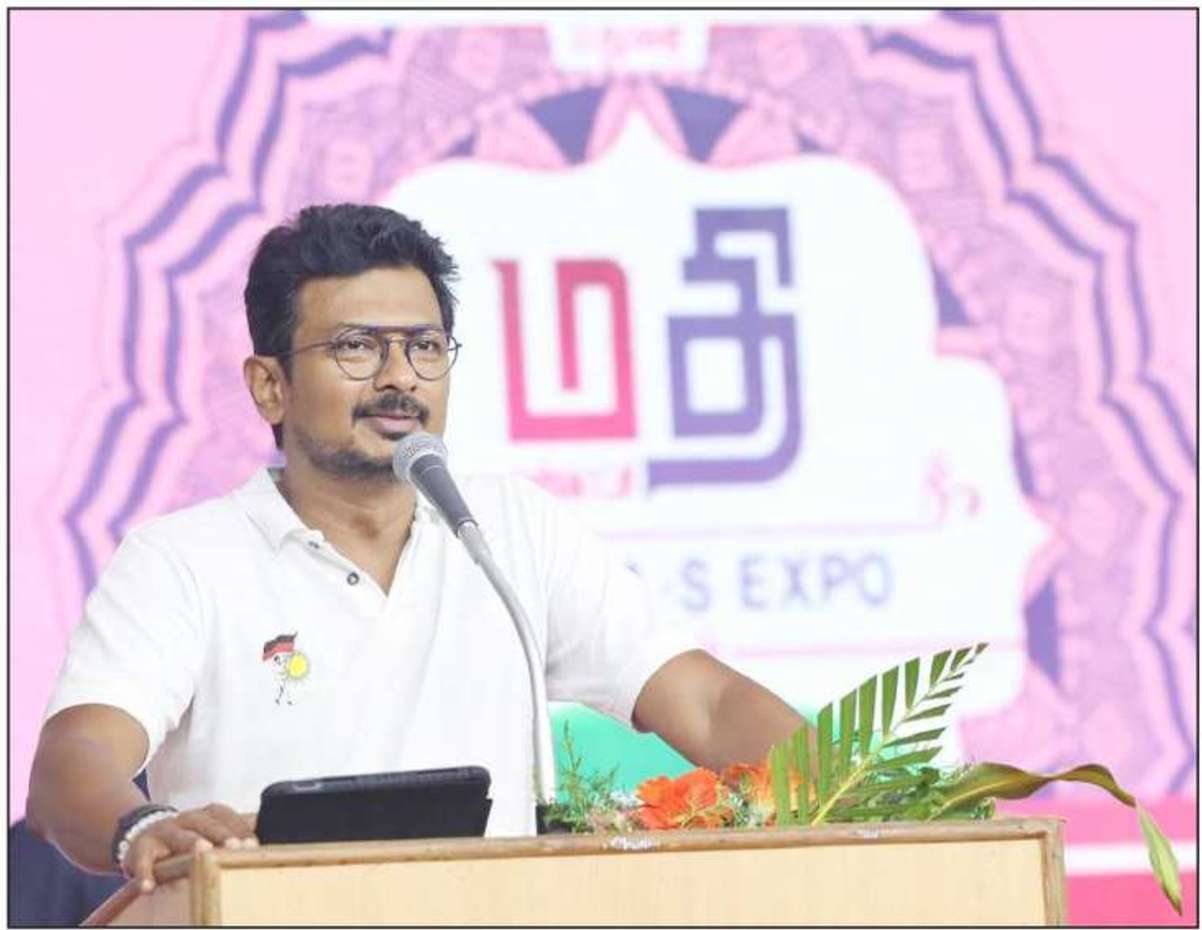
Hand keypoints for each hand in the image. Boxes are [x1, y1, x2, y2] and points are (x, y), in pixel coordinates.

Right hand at [123, 803, 257, 892]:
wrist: (143, 832)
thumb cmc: (188, 835)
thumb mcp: (210, 829)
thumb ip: (235, 829)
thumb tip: (267, 827)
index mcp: (205, 814)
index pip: (225, 815)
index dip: (240, 827)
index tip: (254, 843)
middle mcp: (185, 818)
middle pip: (205, 822)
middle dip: (222, 834)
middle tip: (236, 846)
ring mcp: (162, 832)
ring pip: (177, 835)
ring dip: (190, 843)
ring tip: (202, 852)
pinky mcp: (140, 849)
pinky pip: (141, 860)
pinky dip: (144, 873)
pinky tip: (149, 886)